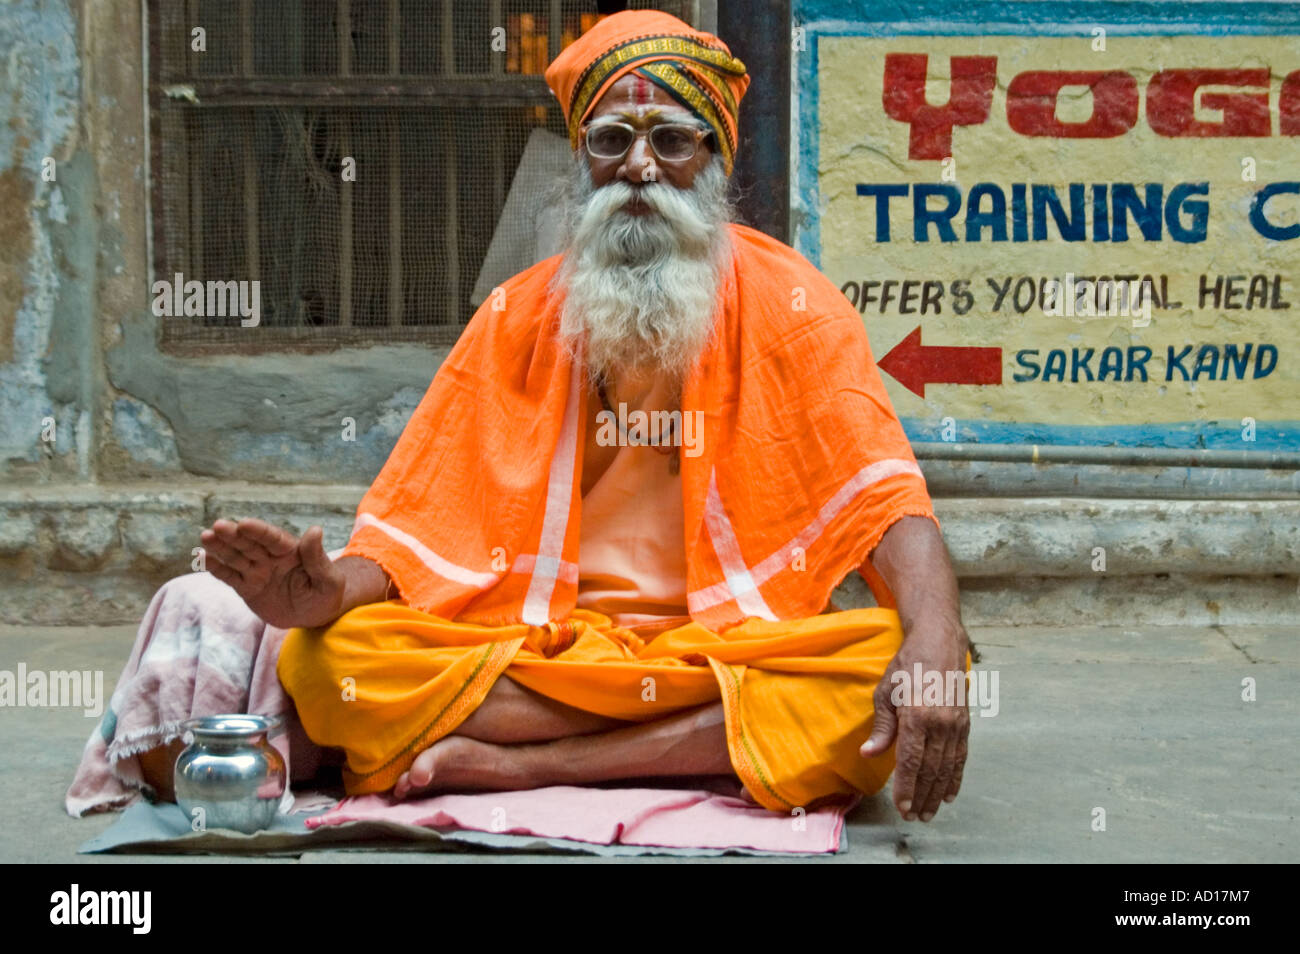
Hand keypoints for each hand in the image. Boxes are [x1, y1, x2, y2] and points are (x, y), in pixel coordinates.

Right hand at [198, 518, 345, 628]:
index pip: (273, 538)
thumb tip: (315, 530)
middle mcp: (270, 557)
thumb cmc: (326, 594)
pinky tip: (202, 557)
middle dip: (234, 535)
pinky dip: (216, 567)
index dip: (259, 531)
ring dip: (221, 547)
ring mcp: (257, 571)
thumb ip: (317, 558)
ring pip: (236, 557)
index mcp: (291, 551)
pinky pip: (230, 576)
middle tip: (217, 526)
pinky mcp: (247, 587)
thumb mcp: (329, 580)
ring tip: (205, 537)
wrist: (314, 615)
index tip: (244, 524)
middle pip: (250, 544)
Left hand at [859, 622, 970, 822]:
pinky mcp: (965, 723)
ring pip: (947, 768)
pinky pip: (961, 757)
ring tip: (929, 812)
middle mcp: (940, 724)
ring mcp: (956, 724)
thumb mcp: (886, 691)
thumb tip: (870, 753)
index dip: (906, 788)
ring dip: (937, 793)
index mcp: (917, 716)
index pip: (910, 761)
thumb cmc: (907, 665)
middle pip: (930, 770)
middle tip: (913, 817)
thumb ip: (882, 727)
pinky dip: (955, 778)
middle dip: (921, 797)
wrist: (939, 642)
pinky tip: (949, 793)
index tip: (901, 807)